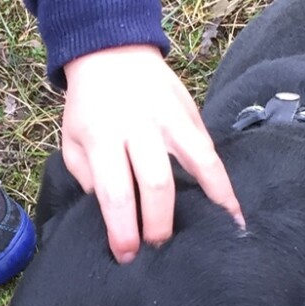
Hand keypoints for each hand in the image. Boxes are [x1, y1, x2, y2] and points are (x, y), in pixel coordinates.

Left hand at [60, 45, 243, 262]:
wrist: (110, 51)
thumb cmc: (88, 106)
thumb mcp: (71, 141)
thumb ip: (88, 178)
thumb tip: (112, 215)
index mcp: (102, 136)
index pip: (114, 191)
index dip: (122, 228)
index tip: (127, 254)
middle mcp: (139, 127)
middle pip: (156, 182)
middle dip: (159, 223)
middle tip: (160, 249)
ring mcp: (171, 118)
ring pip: (199, 161)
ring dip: (213, 199)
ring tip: (224, 232)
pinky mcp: (192, 113)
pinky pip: (210, 150)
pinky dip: (223, 180)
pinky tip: (232, 206)